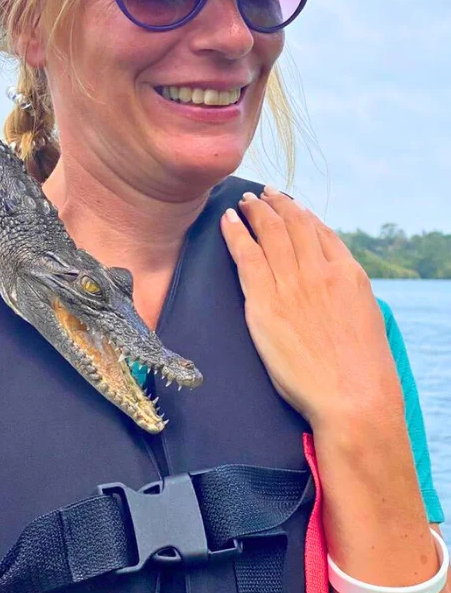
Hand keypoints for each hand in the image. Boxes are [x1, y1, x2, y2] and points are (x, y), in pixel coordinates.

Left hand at [220, 186, 403, 429]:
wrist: (353, 398)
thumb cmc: (362, 371)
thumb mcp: (365, 319)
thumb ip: (346, 295)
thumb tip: (333, 288)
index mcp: (348, 275)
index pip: (322, 233)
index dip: (303, 215)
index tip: (293, 206)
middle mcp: (320, 272)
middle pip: (294, 225)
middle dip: (277, 205)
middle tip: (264, 194)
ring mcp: (292, 285)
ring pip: (270, 233)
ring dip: (256, 211)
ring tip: (246, 201)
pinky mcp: (265, 303)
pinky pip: (247, 256)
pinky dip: (236, 233)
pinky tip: (228, 220)